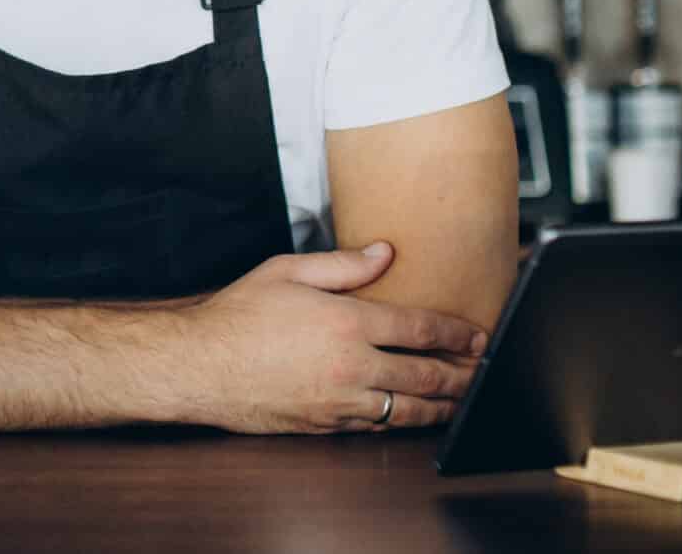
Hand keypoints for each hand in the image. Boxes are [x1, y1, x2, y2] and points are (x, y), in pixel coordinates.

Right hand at [171, 242, 487, 434]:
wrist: (199, 366)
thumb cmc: (237, 316)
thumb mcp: (286, 271)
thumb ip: (342, 264)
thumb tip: (385, 254)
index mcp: (345, 322)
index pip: (420, 329)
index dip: (456, 333)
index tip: (477, 335)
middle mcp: (351, 366)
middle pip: (426, 375)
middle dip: (462, 373)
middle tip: (483, 370)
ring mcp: (341, 402)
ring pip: (409, 410)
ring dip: (444, 405)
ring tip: (464, 399)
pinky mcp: (327, 426)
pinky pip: (378, 427)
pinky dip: (404, 421)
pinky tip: (414, 415)